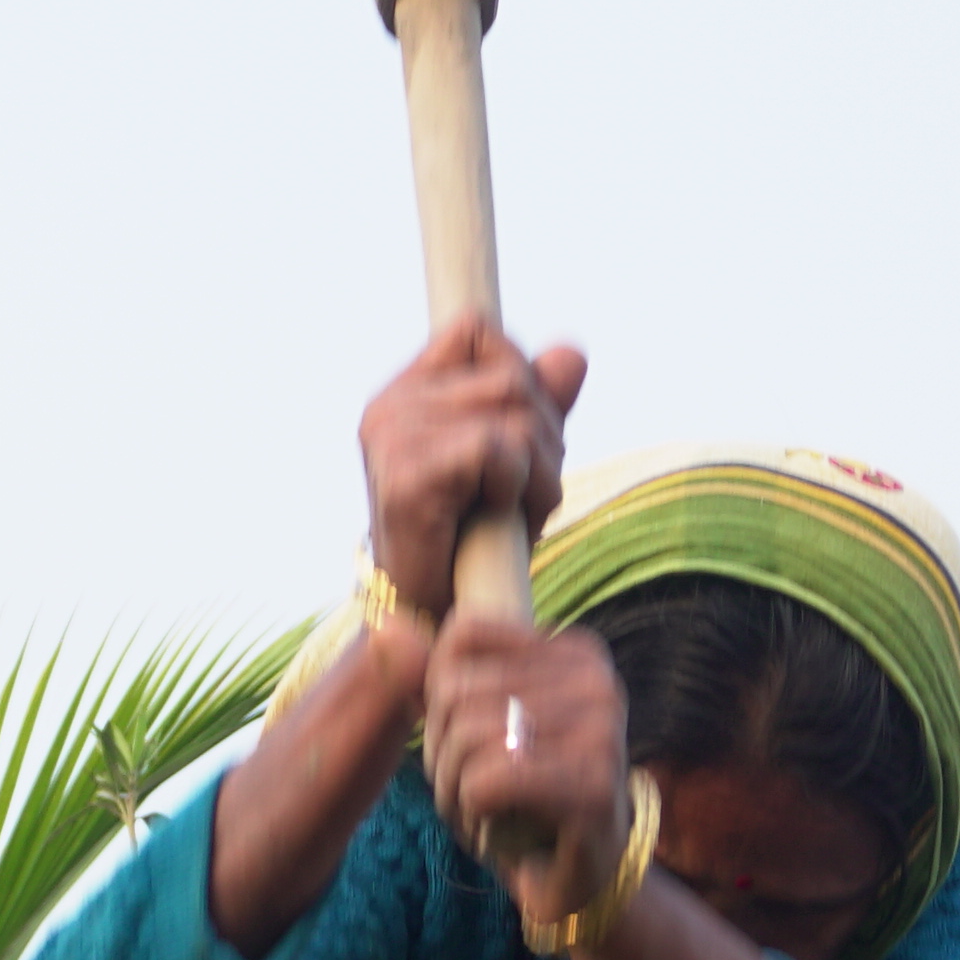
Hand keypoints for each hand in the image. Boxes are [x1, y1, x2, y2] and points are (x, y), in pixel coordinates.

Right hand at [361, 314, 590, 621]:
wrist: (437, 629)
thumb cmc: (475, 547)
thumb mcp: (515, 465)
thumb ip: (538, 405)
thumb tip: (572, 353)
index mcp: (402, 396)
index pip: (477, 330)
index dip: (521, 376)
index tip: (519, 440)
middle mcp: (387, 410)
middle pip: (510, 372)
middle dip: (546, 432)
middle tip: (526, 491)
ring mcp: (392, 441)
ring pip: (515, 410)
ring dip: (542, 467)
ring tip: (518, 509)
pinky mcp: (408, 479)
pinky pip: (500, 449)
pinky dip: (524, 487)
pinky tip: (504, 519)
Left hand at [421, 618, 629, 920]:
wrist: (576, 880)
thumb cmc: (520, 798)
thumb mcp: (474, 725)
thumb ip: (433, 674)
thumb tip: (383, 624)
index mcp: (577, 651)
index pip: (463, 636)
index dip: (438, 695)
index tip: (467, 740)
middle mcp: (598, 680)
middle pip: (456, 690)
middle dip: (441, 751)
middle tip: (469, 789)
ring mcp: (604, 731)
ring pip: (466, 737)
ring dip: (453, 789)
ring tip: (482, 812)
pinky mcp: (595, 787)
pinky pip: (486, 781)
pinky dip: (471, 813)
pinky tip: (497, 829)